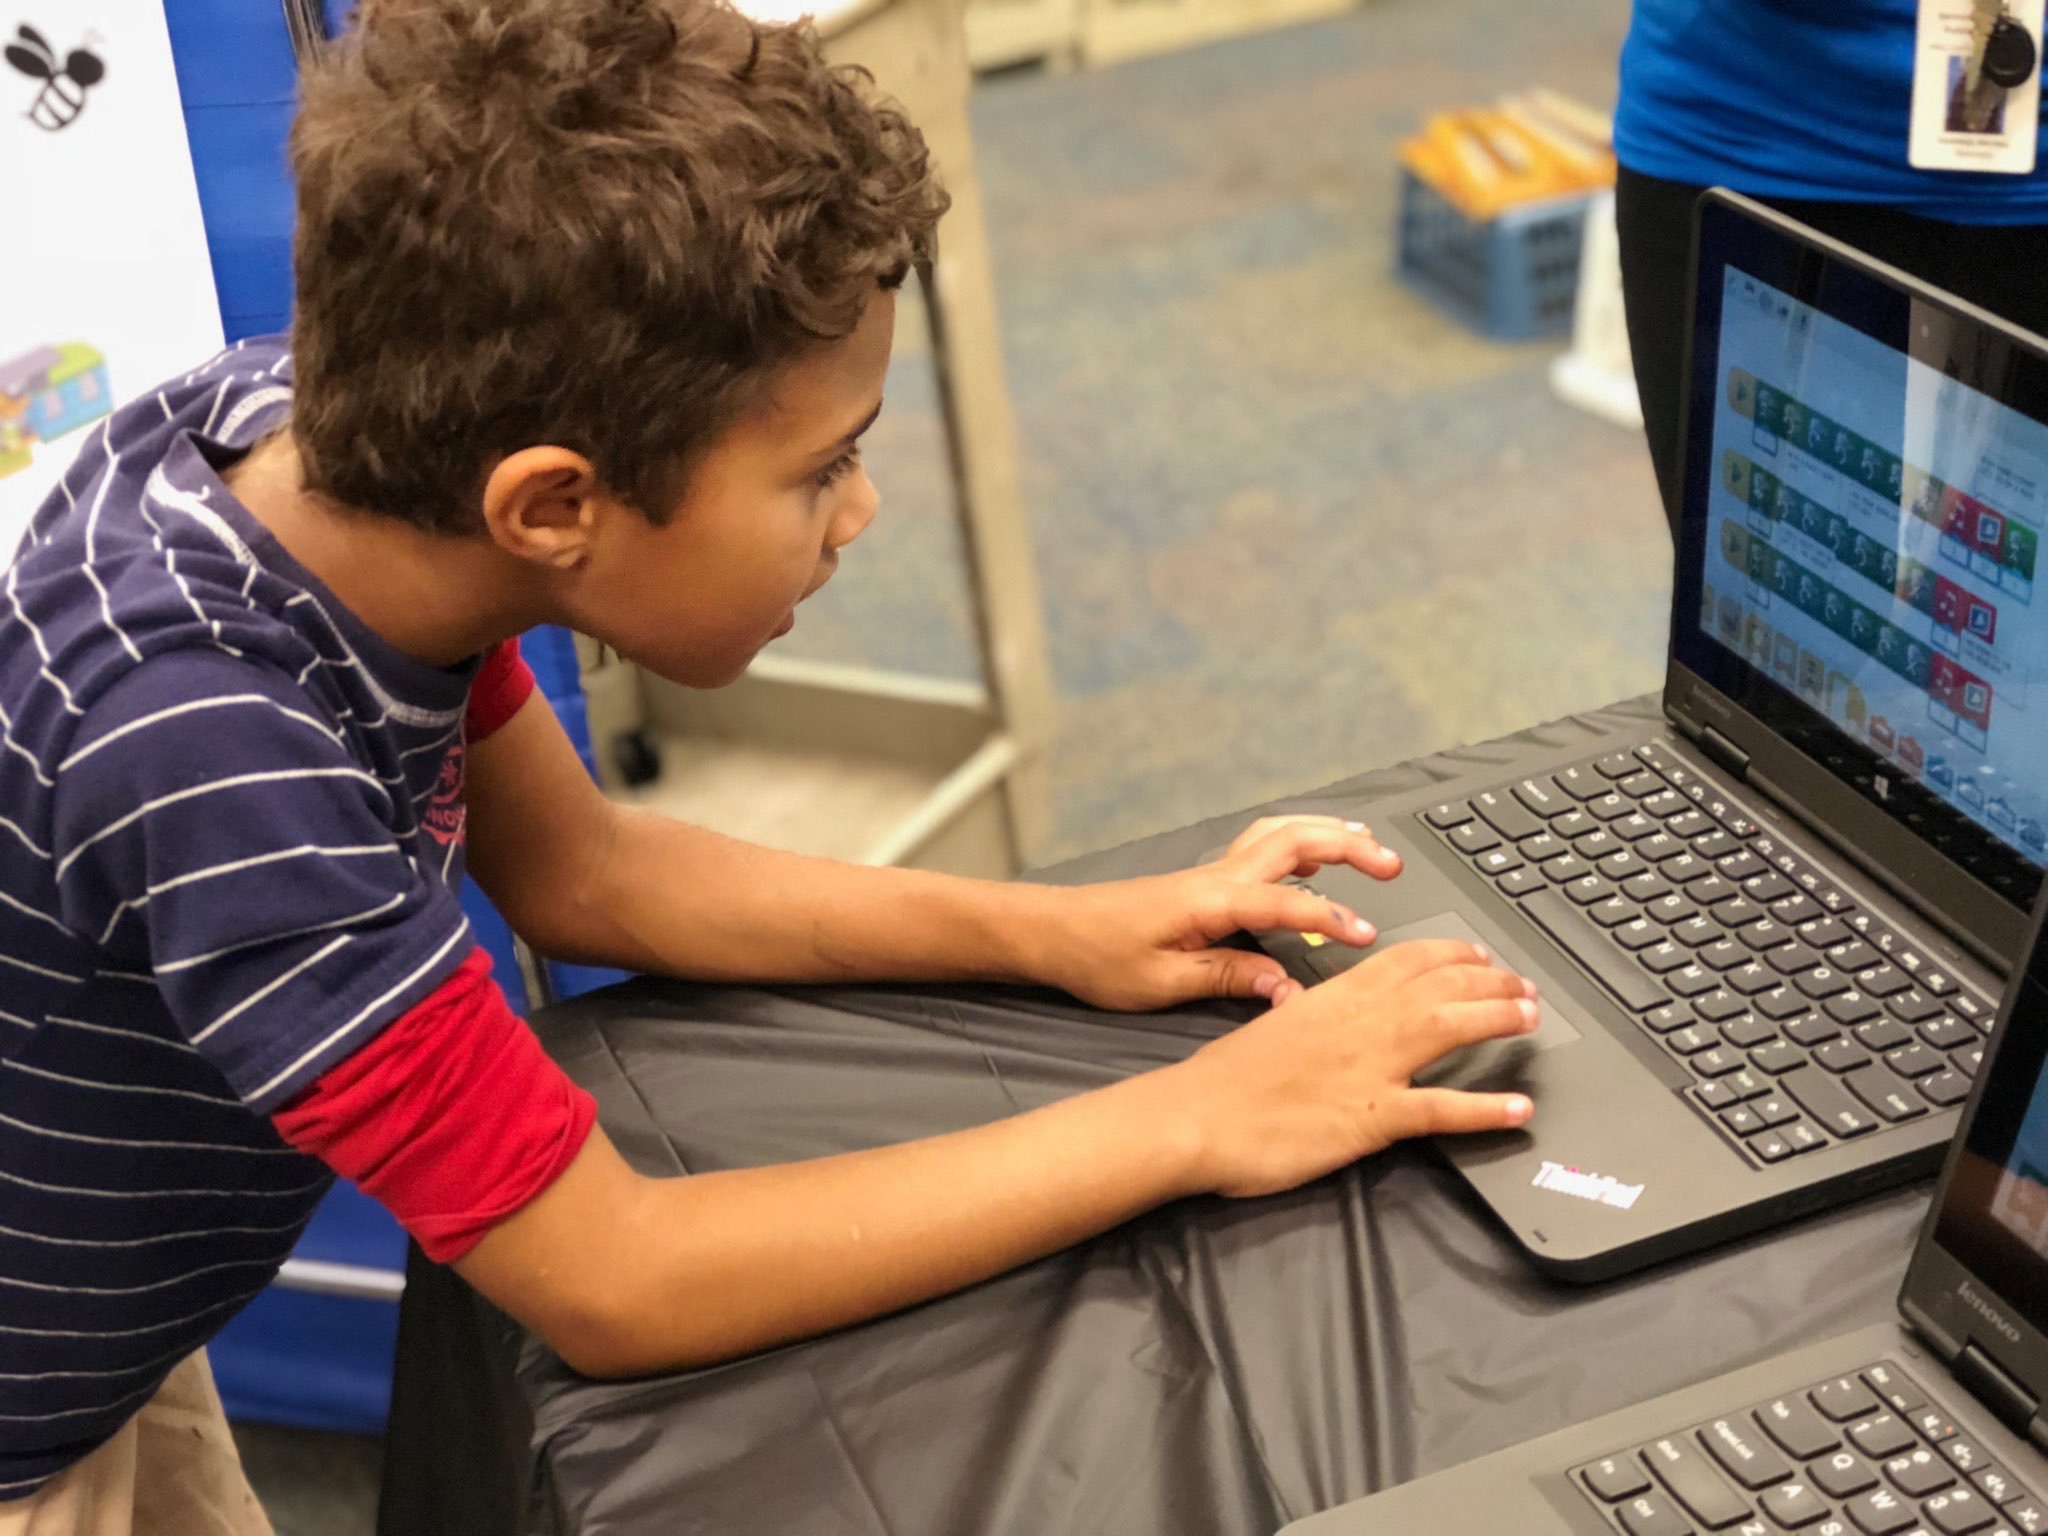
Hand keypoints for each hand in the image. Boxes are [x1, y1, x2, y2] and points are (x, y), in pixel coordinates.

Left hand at [1028, 815, 1402, 1012]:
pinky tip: (1317, 858)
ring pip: (1280, 833)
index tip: (1365, 936)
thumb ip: (1230, 979)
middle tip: (1391, 865)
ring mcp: (1211, 872)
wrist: (1053, 930)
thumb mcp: (1162, 983)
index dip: (1329, 917)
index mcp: (1208, 900)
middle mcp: (1215, 876)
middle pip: (1293, 840)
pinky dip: (1299, 842)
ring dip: (1327, 834)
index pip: (1284, 901)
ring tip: (1370, 847)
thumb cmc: (1097, 957)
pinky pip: (1263, 847)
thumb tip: (1287, 989)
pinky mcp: (1205, 881)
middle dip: (1348, 847)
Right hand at [1164, 938, 1537, 1197]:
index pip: (1408, 959)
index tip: (1480, 958)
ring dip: (1498, 1020)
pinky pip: (1440, 1109)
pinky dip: (1485, 1110)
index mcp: (1334, 996)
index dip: (1454, 955)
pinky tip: (1517, 1109)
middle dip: (1492, 982)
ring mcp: (1368, 1068)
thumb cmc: (1223, 1078)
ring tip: (1531, 1020)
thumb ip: (1314, 1016)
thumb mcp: (1275, 1026)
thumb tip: (1326, 1010)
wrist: (1194, 1115)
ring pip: (1450, 1027)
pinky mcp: (1371, 1118)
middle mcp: (1360, 1022)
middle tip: (1524, 988)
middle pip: (1441, 985)